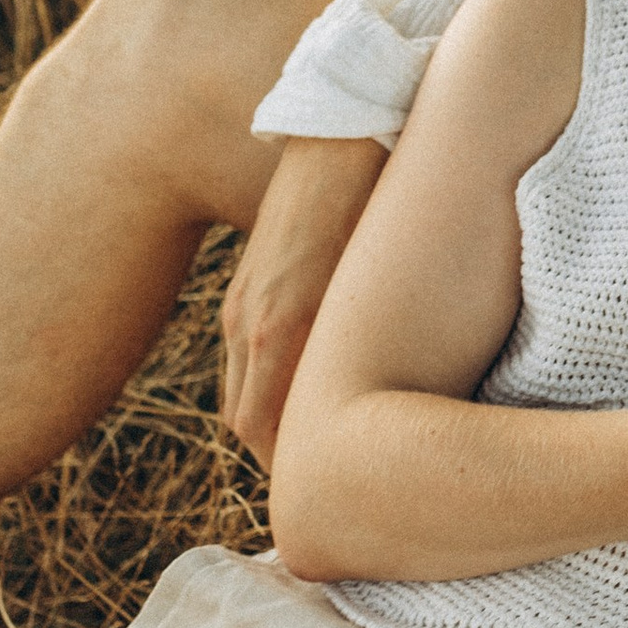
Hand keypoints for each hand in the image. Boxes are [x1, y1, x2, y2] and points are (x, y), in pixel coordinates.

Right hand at [222, 138, 388, 464]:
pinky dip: (271, 387)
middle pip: (248, 425)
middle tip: (336, 482)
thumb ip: (366, 346)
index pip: (265, 434)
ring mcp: (240, 302)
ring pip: (243, 394)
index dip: (296, 472)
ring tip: (326, 445)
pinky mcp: (244, 286)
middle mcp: (248, 321)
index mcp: (280, 327)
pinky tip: (312, 389)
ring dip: (276, 425)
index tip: (337, 491)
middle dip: (286, 459)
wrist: (341, 136)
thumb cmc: (381, 206)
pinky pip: (244, 359)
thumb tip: (387, 401)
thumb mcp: (382, 283)